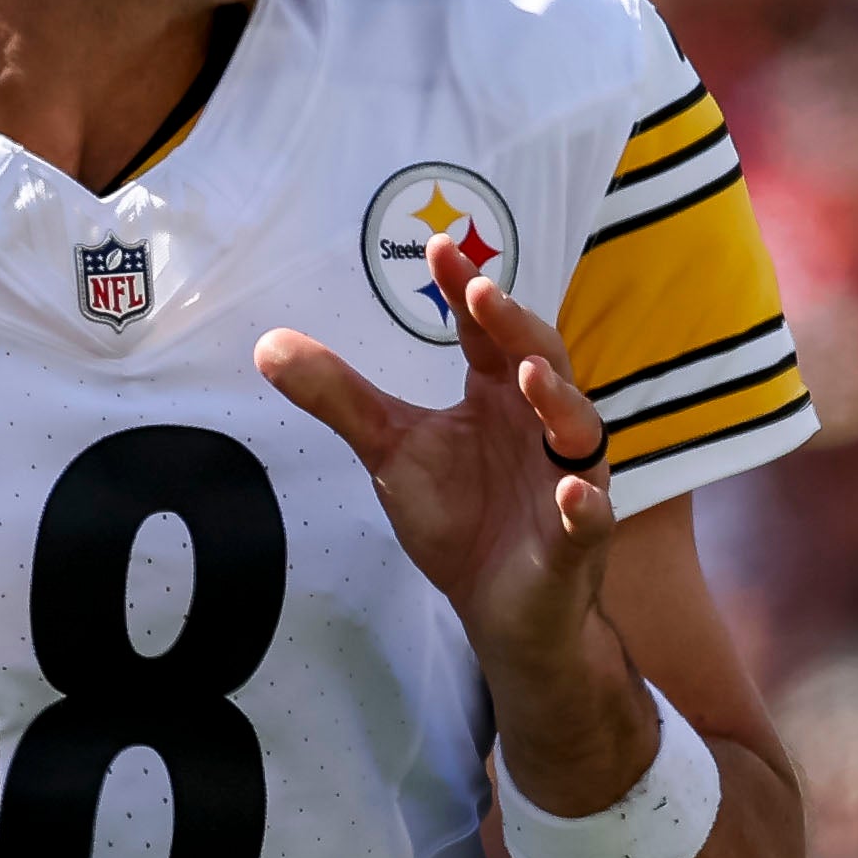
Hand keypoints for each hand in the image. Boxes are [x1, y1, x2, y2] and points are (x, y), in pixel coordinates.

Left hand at [257, 243, 650, 799]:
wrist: (496, 608)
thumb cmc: (458, 517)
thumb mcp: (389, 449)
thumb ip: (340, 397)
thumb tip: (267, 345)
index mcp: (499, 396)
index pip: (490, 332)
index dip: (468, 292)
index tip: (438, 250)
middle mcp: (541, 426)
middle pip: (542, 361)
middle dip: (516, 328)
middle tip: (482, 293)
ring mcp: (566, 480)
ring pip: (578, 431)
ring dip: (558, 402)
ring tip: (526, 376)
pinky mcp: (577, 540)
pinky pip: (590, 517)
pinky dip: (585, 507)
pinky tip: (572, 496)